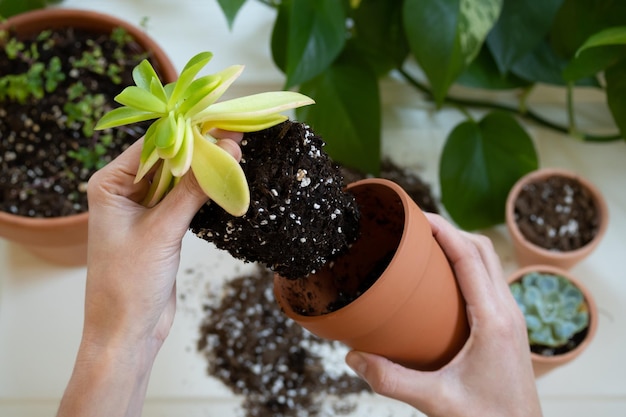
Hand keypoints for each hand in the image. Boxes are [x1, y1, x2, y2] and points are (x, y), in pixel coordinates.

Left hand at [57, 130, 242, 416]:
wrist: (128, 332)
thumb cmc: (129, 284)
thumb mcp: (163, 231)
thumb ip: (195, 189)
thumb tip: (227, 149)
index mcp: (110, 184)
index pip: (152, 145)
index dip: (187, 131)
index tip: (220, 119)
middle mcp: (124, 191)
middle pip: (168, 159)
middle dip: (200, 148)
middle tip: (237, 134)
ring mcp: (144, 209)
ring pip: (180, 179)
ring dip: (205, 170)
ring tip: (238, 152)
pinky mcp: (162, 226)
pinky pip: (186, 199)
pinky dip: (205, 192)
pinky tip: (226, 180)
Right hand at [345, 213, 542, 416]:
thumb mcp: (436, 401)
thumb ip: (391, 380)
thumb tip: (352, 358)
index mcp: (494, 320)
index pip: (470, 258)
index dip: (444, 230)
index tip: (417, 214)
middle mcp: (508, 311)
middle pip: (483, 249)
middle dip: (451, 229)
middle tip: (416, 222)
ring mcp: (511, 316)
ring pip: (489, 262)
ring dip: (461, 244)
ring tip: (426, 242)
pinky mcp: (508, 324)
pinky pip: (489, 279)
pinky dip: (467, 264)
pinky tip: (442, 278)